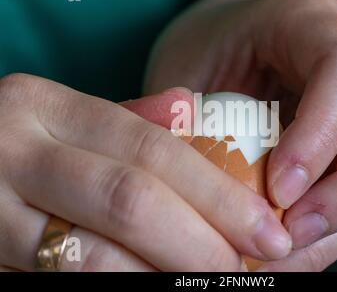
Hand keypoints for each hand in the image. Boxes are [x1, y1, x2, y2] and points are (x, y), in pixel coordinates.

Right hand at [0, 73, 290, 271]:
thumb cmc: (18, 141)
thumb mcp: (63, 118)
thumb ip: (123, 119)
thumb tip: (189, 109)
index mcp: (46, 106)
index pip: (151, 149)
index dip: (217, 194)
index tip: (267, 230)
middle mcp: (14, 151)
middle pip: (129, 200)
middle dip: (199, 243)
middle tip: (248, 267)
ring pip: (91, 257)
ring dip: (160, 277)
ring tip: (210, 284)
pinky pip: (62, 282)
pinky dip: (117, 287)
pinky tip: (155, 287)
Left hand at [145, 0, 336, 268]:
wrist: (226, 43)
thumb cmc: (207, 54)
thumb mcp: (185, 76)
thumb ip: (193, 127)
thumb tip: (209, 205)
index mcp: (310, 20)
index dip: (319, 138)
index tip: (278, 190)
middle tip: (292, 230)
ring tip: (286, 244)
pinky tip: (293, 241)